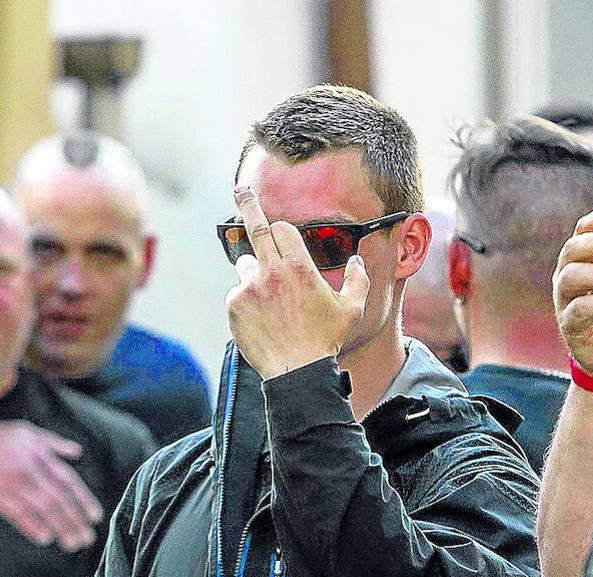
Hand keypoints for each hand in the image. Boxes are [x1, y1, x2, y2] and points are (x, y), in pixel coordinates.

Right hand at [0, 420, 102, 551]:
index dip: (83, 499)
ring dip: (60, 527)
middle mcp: (29, 468)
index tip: (95, 516)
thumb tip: (76, 452)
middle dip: (75, 520)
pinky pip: (17, 514)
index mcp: (39, 454)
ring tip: (72, 543)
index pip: (68, 480)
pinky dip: (32, 526)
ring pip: (42, 508)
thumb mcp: (26, 432)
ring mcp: (11, 482)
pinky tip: (44, 538)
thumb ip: (53, 443)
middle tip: (88, 538)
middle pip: (59, 498)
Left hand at [225, 185, 369, 379]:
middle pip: (256, 227)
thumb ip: (357, 280)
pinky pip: (237, 293)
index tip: (278, 229)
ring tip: (269, 300)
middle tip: (242, 189)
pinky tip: (261, 319)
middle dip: (249, 204)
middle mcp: (272, 271)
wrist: (297, 371)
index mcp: (300, 267)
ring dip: (254, 274)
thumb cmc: (325, 341)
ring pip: (245, 265)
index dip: (283, 231)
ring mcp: (250, 287)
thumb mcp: (351, 309)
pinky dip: (245, 301)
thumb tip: (357, 260)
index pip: (283, 229)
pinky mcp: (235, 304)